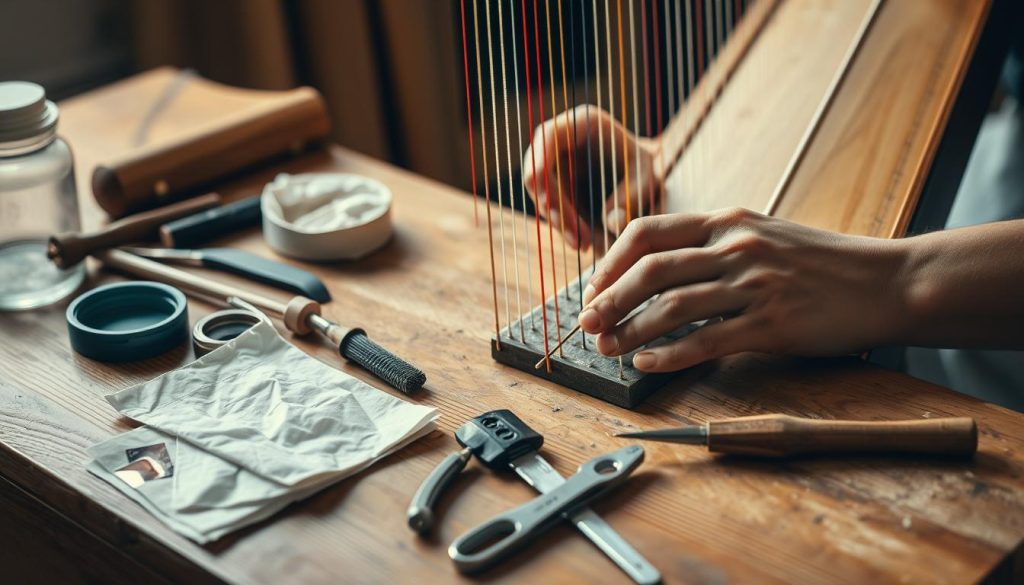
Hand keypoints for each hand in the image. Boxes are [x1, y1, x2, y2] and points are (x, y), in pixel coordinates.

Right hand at [522, 105, 660, 251]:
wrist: (642, 173)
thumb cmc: (645, 166)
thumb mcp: (647, 177)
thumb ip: (633, 196)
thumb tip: (612, 221)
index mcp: (581, 123)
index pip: (548, 137)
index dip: (541, 167)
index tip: (549, 202)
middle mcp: (561, 140)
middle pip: (539, 172)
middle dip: (555, 209)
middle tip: (577, 239)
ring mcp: (553, 162)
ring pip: (542, 195)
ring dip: (559, 223)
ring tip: (584, 244)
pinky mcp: (553, 184)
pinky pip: (550, 206)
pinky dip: (563, 226)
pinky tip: (582, 242)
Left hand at [577, 208, 912, 370]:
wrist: (886, 281)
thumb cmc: (820, 262)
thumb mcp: (763, 234)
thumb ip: (714, 243)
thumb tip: (658, 268)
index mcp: (728, 220)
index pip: (648, 231)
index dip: (611, 260)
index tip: (593, 286)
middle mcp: (736, 246)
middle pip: (651, 270)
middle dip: (608, 299)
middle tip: (586, 324)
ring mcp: (754, 285)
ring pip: (672, 308)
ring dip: (630, 331)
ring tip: (607, 349)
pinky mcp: (772, 324)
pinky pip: (707, 342)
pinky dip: (670, 355)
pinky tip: (647, 364)